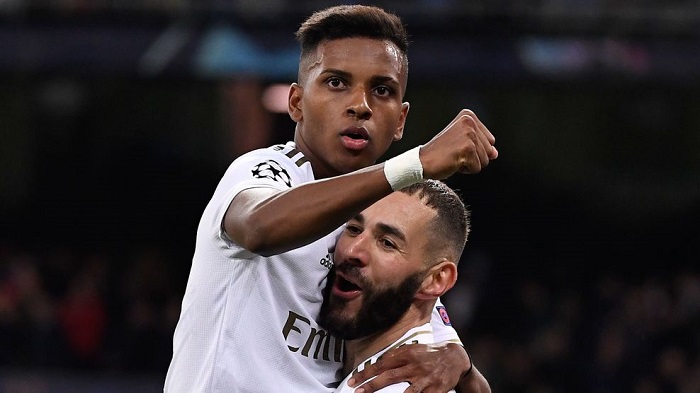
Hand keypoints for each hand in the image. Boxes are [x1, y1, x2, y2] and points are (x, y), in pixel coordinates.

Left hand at [347, 342, 469, 392]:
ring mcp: (425, 379)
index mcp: (407, 354)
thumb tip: (378, 362)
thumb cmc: (429, 354)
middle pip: (389, 376)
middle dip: (371, 385)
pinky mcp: (436, 390)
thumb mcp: (412, 349)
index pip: (382, 364)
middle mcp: (415, 366)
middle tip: (357, 392)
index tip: (353, 381)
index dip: (366, 373)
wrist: (455, 357)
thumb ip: (396, 356)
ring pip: (407, 391)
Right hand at [420, 109, 497, 179]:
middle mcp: (469, 122)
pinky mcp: (467, 149)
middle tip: (455, 153)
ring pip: (486, 160)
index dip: (476, 149)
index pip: (490, 140)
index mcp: (468, 116)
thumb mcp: (463, 143)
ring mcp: (469, 135)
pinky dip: (466, 170)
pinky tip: (453, 162)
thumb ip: (482, 146)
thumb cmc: (441, 152)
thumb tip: (495, 154)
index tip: (457, 146)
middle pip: (490, 150)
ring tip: (455, 157)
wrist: (422, 161)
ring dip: (470, 164)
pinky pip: (477, 168)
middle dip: (475, 157)